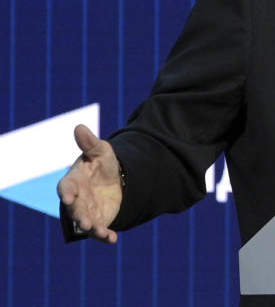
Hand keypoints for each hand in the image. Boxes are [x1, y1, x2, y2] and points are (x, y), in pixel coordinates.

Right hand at [57, 124, 122, 243]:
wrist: (117, 178)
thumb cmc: (102, 163)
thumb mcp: (100, 151)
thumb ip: (89, 143)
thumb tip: (79, 127)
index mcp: (74, 181)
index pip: (66, 187)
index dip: (67, 192)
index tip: (69, 196)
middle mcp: (78, 199)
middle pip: (75, 209)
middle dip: (79, 215)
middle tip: (84, 222)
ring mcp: (87, 211)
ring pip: (86, 222)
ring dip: (91, 228)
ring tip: (99, 231)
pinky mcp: (99, 220)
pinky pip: (100, 230)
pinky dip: (105, 236)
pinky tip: (112, 239)